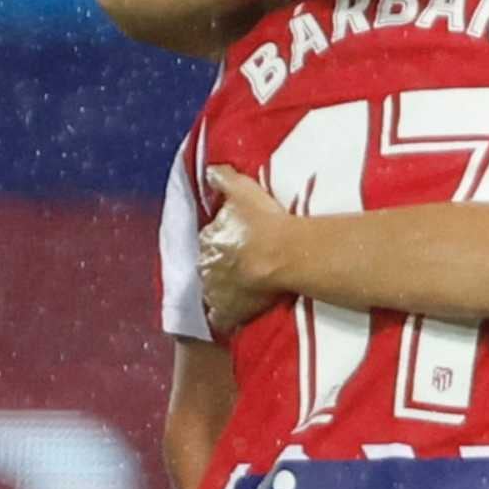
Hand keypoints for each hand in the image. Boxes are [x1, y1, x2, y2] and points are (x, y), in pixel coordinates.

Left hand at [198, 165, 286, 334]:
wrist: (282, 254)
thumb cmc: (265, 222)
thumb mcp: (242, 189)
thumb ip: (222, 178)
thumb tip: (209, 170)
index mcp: (208, 238)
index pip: (209, 239)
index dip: (222, 240)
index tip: (236, 241)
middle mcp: (206, 265)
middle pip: (209, 266)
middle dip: (220, 266)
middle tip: (241, 266)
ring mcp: (215, 291)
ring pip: (212, 292)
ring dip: (222, 290)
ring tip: (241, 290)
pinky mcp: (228, 312)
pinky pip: (222, 319)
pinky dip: (226, 317)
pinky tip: (236, 315)